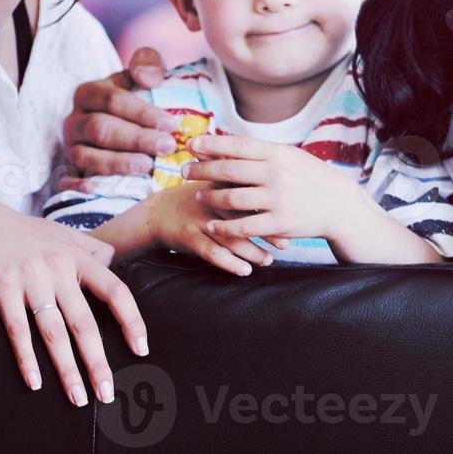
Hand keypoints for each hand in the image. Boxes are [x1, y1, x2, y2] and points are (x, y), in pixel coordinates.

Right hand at [0, 193, 147, 405]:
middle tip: (107, 392)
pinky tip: (35, 383)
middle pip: (86, 323)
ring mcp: (31, 278)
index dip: (131, 320)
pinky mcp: (2, 287)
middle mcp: (59, 268)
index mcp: (77, 257)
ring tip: (79, 398)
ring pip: (55, 332)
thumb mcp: (60, 233)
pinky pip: (18, 330)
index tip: (141, 348)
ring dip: (67, 370)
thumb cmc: (19, 230)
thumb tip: (112, 261)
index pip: (115, 291)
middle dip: (98, 362)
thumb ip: (88, 247)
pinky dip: (27, 359)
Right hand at [59, 47, 175, 190]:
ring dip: (117, 163)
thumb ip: (147, 65)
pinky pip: (66, 179)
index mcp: (88, 93)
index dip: (142, 112)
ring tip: (148, 166)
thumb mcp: (138, 74)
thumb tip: (148, 78)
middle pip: (102, 129)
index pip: (114, 101)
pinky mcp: (68, 169)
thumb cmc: (131, 96)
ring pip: (86, 156)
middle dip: (136, 139)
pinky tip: (96, 189)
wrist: (111, 119)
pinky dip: (77, 185)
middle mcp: (75, 120)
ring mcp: (69, 146)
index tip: (170, 123)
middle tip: (167, 146)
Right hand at [139, 181, 277, 276]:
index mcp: (222, 183)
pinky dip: (230, 263)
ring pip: (230, 236)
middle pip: (245, 215)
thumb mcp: (217, 184)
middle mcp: (212, 199)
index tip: (293, 218)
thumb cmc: (199, 199)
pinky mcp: (188, 236)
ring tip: (268, 260)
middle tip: (286, 243)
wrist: (159, 212)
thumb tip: (280, 188)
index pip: (253, 192)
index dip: (273, 207)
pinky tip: (245, 270)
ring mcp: (199, 218)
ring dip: (252, 251)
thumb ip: (243, 182)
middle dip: (267, 230)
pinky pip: (212, 252)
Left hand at [183, 135, 363, 243]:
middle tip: (183, 171)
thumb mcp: (290, 157)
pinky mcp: (279, 224)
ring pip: (232, 198)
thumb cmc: (310, 178)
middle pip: (229, 170)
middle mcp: (277, 173)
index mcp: (278, 153)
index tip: (191, 145)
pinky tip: (210, 223)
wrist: (339, 206)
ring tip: (197, 196)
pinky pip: (243, 226)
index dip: (211, 144)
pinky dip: (223, 226)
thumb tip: (226, 145)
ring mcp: (278, 199)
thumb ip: (261, 153)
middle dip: (202, 170)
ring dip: (209, 197)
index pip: (237, 146)